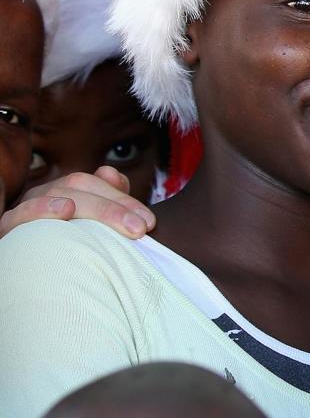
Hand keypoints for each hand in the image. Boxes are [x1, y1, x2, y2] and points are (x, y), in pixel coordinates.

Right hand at [0, 166, 154, 239]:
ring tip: (122, 224)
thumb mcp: (90, 228)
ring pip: (59, 194)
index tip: (150, 222)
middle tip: (141, 229)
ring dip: (95, 208)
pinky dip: (43, 208)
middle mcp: (47, 195)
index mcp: (68, 192)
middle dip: (116, 206)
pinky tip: (65, 210)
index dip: (124, 198)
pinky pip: (20, 214)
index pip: (98, 182)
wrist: (31, 278)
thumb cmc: (64, 252)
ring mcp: (26, 208)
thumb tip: (114, 176)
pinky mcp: (9, 228)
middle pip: (81, 185)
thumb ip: (107, 204)